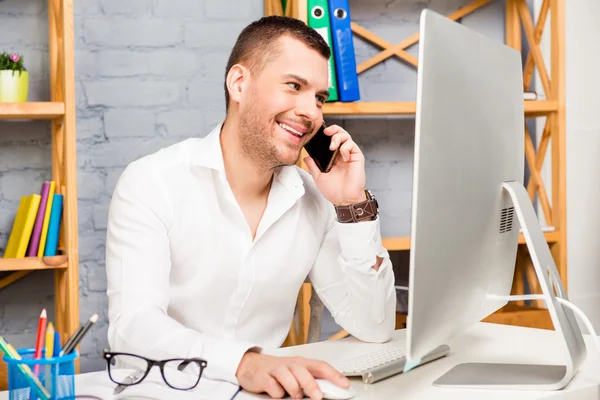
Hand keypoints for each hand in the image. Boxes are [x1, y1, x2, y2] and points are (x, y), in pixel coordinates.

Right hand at [235, 351, 350, 399]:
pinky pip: (274, 388)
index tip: (345, 384)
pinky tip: (276, 391)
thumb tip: (327, 390)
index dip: (334, 375)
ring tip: (294, 395)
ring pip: (290, 380)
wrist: (251, 365)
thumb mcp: (295, 372)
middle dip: (312, 386)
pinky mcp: (264, 377)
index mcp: (301, 363)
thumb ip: (310, 379)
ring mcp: (277, 369)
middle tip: (318, 397)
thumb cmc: (277, 370)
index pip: (321, 366)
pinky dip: (277, 393)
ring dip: (294, 391)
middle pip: (304, 373)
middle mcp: (290, 364)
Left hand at [304, 125, 366, 205]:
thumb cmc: (334, 191)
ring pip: (346, 136)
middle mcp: (341, 154)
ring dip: (338, 137)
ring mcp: (349, 155)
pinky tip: (342, 156)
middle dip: (333, 129)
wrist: (344, 199)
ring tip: (332, 146)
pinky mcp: (357, 157)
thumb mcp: (318, 177)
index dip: (326, 134)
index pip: (330, 140)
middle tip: (326, 132)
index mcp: (333, 157)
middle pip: (339, 133)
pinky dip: (345, 147)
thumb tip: (306, 157)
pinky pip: (352, 145)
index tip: (318, 132)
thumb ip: (313, 166)